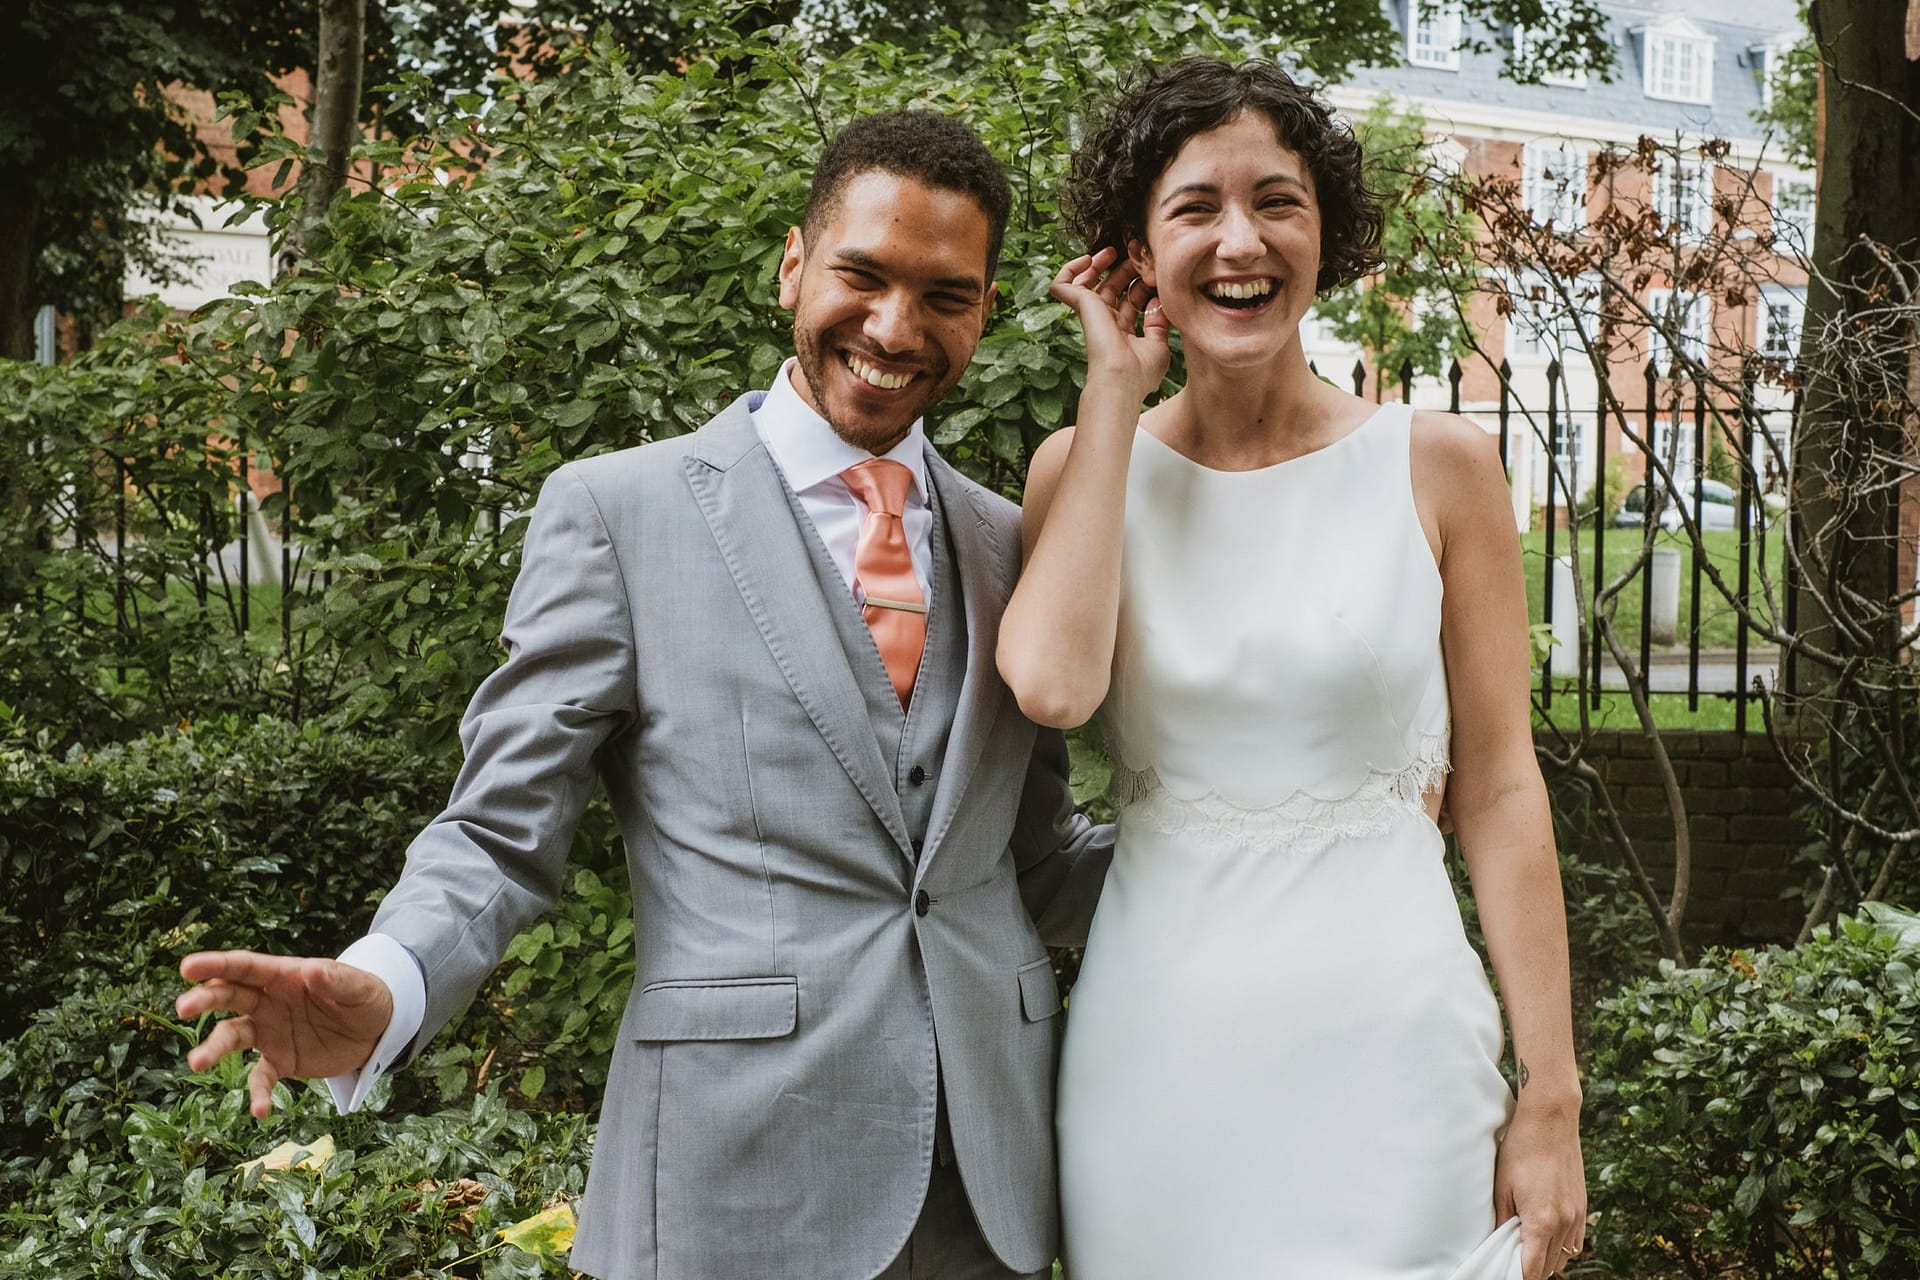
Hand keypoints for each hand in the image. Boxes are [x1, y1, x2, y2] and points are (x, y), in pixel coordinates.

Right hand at [176, 950, 393, 1116]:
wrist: (378, 1030)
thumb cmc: (366, 997)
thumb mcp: (359, 988)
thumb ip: (336, 980)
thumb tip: (311, 970)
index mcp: (284, 976)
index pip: (246, 967)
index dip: (217, 965)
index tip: (187, 968)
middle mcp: (269, 1002)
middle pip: (229, 997)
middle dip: (204, 1000)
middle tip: (183, 1008)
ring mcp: (270, 1032)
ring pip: (232, 1037)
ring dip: (213, 1049)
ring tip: (197, 1062)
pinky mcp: (281, 1061)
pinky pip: (262, 1078)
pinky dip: (258, 1093)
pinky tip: (261, 1111)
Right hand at [1048, 247, 1170, 409]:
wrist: (1122, 378)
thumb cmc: (1140, 372)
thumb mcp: (1159, 344)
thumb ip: (1159, 323)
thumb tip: (1159, 301)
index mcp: (1123, 332)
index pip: (1129, 302)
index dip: (1141, 285)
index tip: (1155, 273)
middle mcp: (1106, 322)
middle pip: (1112, 288)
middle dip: (1125, 270)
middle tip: (1137, 256)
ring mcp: (1092, 314)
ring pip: (1087, 283)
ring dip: (1099, 264)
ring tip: (1113, 251)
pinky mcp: (1081, 306)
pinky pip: (1062, 284)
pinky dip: (1070, 269)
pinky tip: (1088, 259)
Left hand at [1495, 1094, 1586, 1278]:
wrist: (1551, 1121)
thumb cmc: (1521, 1150)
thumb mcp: (1502, 1187)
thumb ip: (1501, 1221)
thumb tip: (1497, 1243)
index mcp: (1540, 1222)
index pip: (1532, 1270)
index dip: (1517, 1276)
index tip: (1504, 1272)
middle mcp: (1564, 1224)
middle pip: (1549, 1268)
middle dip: (1530, 1270)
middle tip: (1510, 1261)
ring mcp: (1577, 1216)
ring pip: (1565, 1257)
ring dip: (1547, 1260)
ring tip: (1526, 1249)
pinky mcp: (1583, 1206)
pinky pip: (1575, 1241)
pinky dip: (1562, 1247)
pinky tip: (1545, 1237)